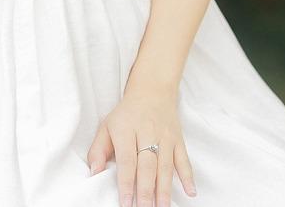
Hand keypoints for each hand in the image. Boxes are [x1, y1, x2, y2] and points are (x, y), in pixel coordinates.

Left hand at [86, 88, 196, 206]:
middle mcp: (146, 132)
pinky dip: (188, 176)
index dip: (126, 183)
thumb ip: (98, 149)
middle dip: (146, 190)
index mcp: (126, 129)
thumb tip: (93, 172)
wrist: (152, 90)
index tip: (125, 203)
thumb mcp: (107, 126)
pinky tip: (190, 192)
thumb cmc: (126, 114)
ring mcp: (164, 136)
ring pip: (165, 165)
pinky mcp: (178, 139)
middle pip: (147, 165)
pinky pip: (184, 159)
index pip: (126, 160)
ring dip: (165, 189)